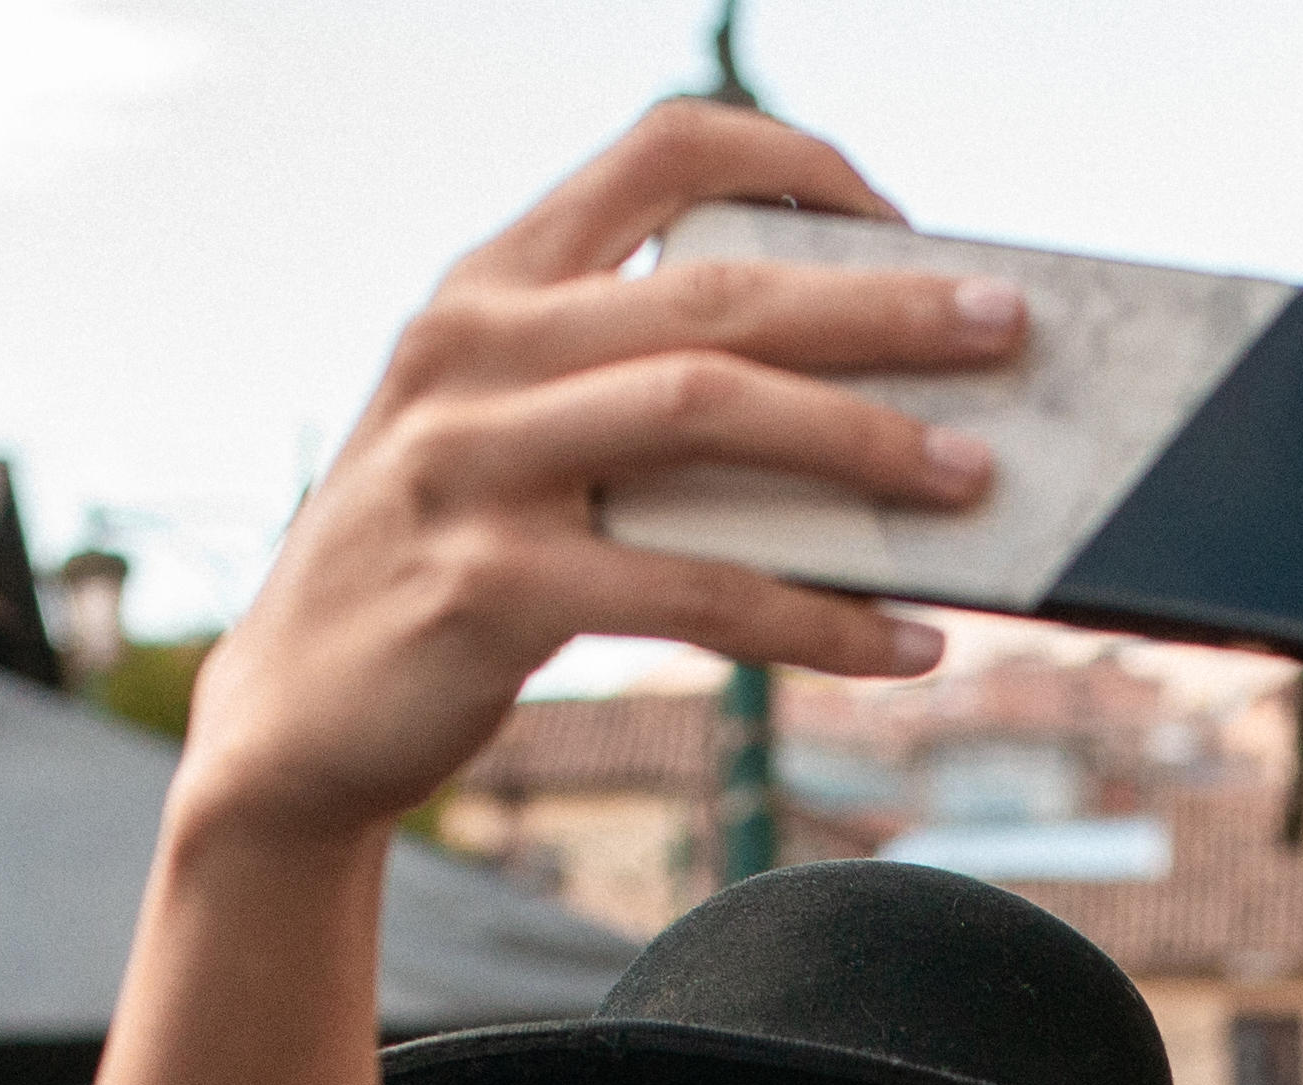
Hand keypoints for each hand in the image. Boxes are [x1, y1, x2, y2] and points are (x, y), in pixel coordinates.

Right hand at [172, 102, 1018, 851]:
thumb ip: (624, 380)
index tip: (896, 221)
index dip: (796, 164)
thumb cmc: (445, 562)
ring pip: (707, 415)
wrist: (296, 715)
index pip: (660, 152)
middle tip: (1006, 325)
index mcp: (490, 284)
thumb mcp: (507, 431)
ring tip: (976, 480)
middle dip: (881, 305)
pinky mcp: (489, 590)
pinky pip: (695, 595)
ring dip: (863, 442)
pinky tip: (904, 644)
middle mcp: (472, 348)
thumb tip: (849, 389)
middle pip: (716, 290)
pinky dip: (818, 620)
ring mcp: (472, 465)